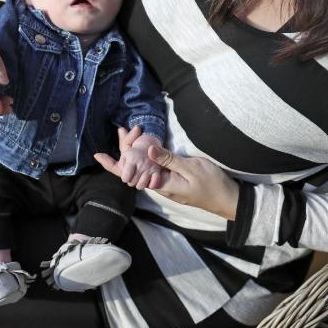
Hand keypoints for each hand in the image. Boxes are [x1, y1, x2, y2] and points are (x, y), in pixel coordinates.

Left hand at [95, 127, 239, 219]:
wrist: (228, 198)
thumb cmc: (211, 184)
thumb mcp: (191, 168)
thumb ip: (169, 159)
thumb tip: (147, 150)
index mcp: (161, 184)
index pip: (131, 175)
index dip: (115, 165)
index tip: (100, 154)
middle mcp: (160, 185)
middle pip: (136, 170)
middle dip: (124, 152)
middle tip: (120, 130)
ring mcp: (168, 183)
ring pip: (145, 168)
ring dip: (135, 151)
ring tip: (129, 132)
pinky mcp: (175, 179)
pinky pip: (155, 168)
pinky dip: (148, 155)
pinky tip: (147, 145)